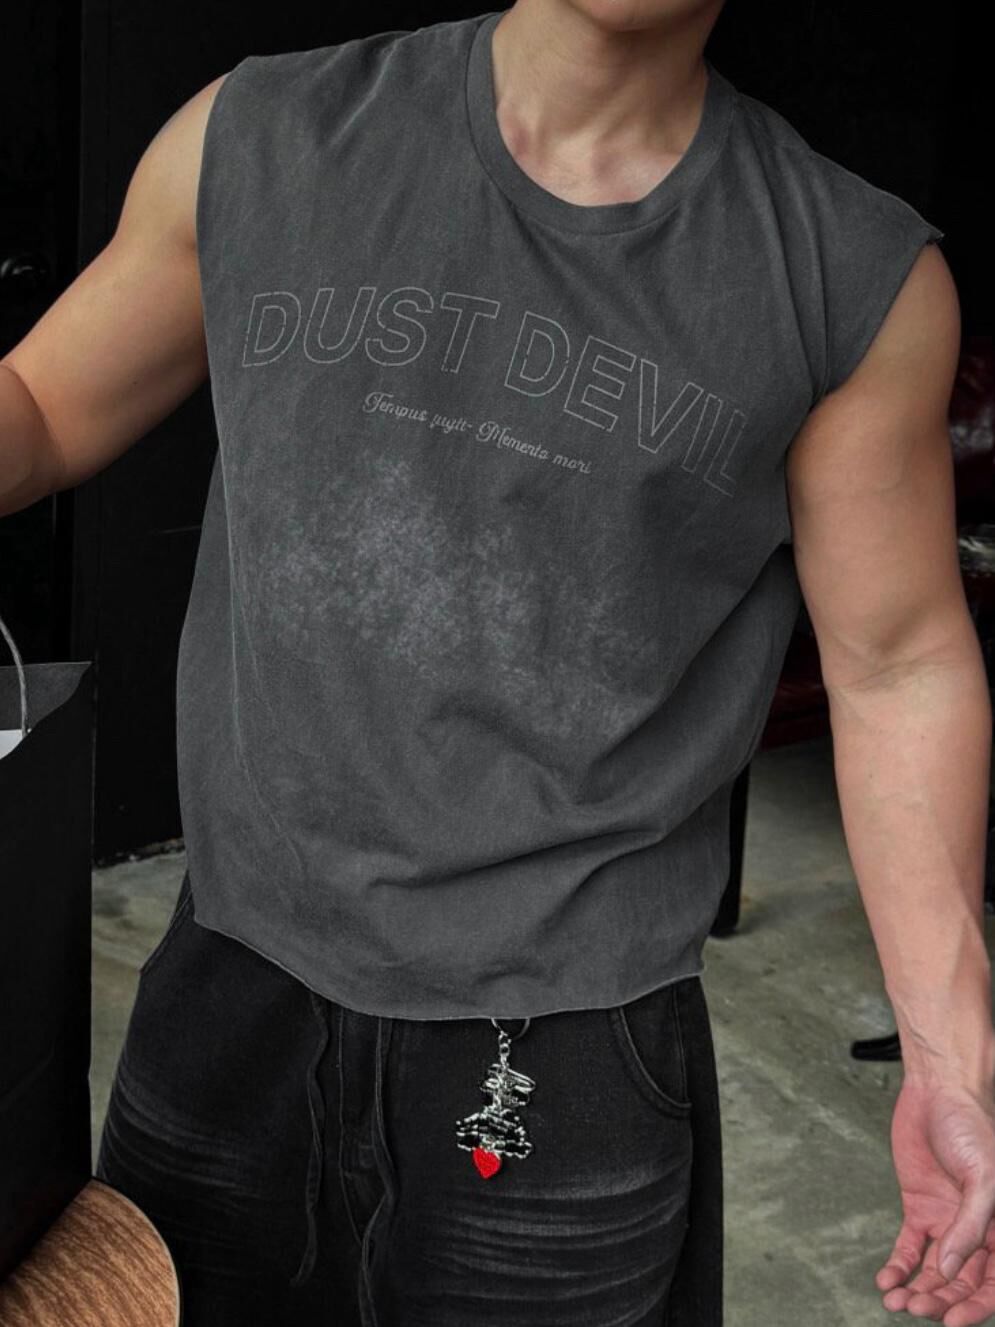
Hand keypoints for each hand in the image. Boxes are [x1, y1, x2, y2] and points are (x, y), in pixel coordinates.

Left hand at [877, 1074, 994, 1324]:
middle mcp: (975, 1232)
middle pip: (960, 1282)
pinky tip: (885, 1280)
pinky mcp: (918, 1209)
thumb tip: (950, 1270)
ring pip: (933, 1271)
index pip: (993, 1284)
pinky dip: (898, 1266)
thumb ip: (971, 1225)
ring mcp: (946, 1222)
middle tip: (914, 1309)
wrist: (937, 1092)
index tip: (951, 1323)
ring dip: (916, 1289)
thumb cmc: (971, 1128)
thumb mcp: (983, 1177)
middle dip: (939, 1300)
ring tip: (894, 1301)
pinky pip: (909, 1247)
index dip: (975, 1307)